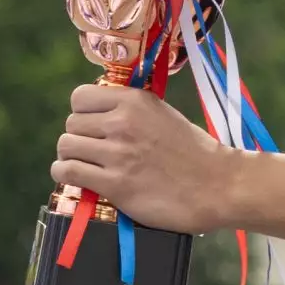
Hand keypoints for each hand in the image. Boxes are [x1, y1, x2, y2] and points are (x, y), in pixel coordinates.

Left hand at [52, 84, 235, 234]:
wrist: (218, 186)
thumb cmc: (192, 151)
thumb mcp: (161, 114)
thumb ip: (129, 109)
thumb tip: (94, 113)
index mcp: (134, 100)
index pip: (80, 97)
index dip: (83, 113)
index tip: (93, 126)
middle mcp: (123, 122)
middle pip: (71, 124)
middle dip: (79, 138)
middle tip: (94, 152)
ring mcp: (118, 154)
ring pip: (66, 147)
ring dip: (71, 158)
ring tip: (85, 166)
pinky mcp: (115, 184)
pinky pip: (68, 172)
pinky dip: (66, 175)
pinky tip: (77, 179)